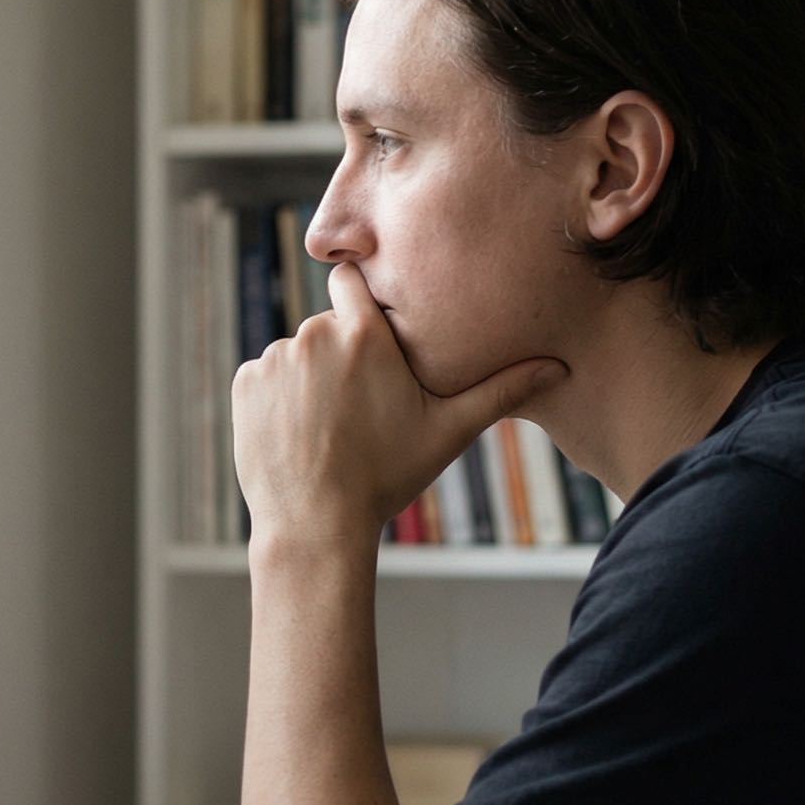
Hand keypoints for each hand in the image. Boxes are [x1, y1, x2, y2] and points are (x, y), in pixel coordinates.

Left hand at [231, 264, 565, 542]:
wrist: (315, 525)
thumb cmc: (387, 477)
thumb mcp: (448, 431)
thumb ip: (500, 391)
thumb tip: (559, 367)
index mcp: (364, 334)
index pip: (352, 279)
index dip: (361, 297)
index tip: (370, 320)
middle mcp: (313, 334)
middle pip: (329, 328)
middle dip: (343, 357)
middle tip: (361, 406)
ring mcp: (274, 358)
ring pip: (297, 355)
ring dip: (310, 379)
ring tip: (330, 427)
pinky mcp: (245, 384)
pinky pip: (266, 378)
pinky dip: (279, 399)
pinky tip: (300, 434)